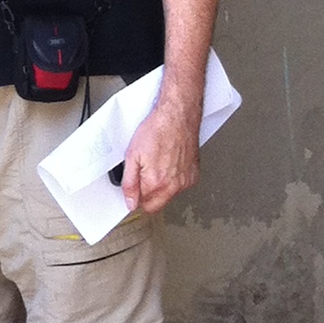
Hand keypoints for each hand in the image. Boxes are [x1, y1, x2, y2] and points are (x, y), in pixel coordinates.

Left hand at [118, 89, 200, 213]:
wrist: (178, 115)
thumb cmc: (157, 129)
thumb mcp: (132, 155)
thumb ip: (129, 183)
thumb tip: (130, 202)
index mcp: (157, 183)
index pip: (144, 206)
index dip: (136, 197)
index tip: (135, 187)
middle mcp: (174, 185)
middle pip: (157, 205)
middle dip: (148, 194)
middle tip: (144, 174)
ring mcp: (186, 180)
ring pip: (169, 195)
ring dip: (161, 185)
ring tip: (157, 164)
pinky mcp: (194, 174)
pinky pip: (180, 185)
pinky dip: (173, 178)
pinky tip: (169, 163)